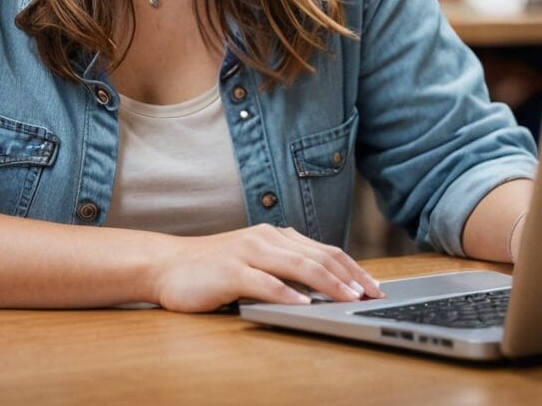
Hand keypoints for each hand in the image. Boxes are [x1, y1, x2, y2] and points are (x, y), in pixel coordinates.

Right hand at [150, 224, 383, 312]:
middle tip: (372, 296)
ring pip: (297, 265)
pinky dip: (287, 294)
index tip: (374, 287)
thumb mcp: (254, 262)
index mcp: (274, 235)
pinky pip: (264, 282)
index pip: (323, 250)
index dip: (352, 268)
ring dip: (327, 284)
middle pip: (317, 256)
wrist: (167, 265)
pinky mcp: (230, 271)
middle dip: (349, 277)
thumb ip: (284, 267)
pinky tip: (304, 306)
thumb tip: (326, 288)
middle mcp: (265, 237)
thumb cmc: (213, 269)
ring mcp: (247, 252)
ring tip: (349, 299)